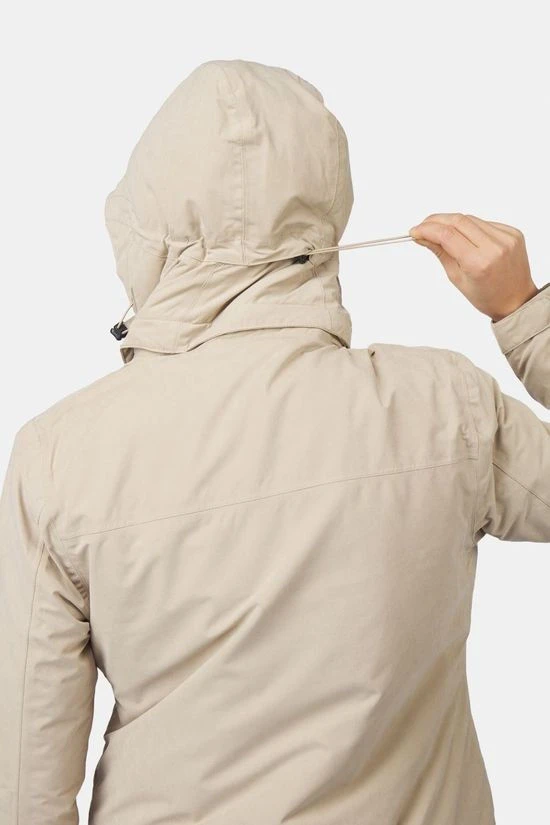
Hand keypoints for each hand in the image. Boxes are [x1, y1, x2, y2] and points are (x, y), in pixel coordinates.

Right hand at [409, 213, 538, 321]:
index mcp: (479, 263)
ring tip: (441, 231)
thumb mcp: (457, 278)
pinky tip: (465, 236)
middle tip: (423, 226)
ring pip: (471, 219)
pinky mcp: (513, 232)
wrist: (516, 300)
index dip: (427, 229)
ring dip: (452, 222)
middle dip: (436, 220)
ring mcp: (506, 238)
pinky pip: (485, 223)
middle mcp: (495, 247)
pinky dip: (470, 227)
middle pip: (458, 221)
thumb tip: (422, 236)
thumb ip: (440, 252)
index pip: (447, 235)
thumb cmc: (486, 296)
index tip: (415, 231)